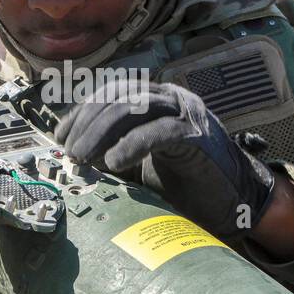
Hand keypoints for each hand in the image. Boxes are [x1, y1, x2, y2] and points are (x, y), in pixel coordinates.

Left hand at [54, 80, 274, 240]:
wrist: (232, 201)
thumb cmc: (184, 183)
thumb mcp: (139, 165)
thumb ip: (110, 154)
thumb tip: (71, 156)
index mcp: (156, 99)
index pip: (111, 92)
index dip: (82, 111)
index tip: (61, 136)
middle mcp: (170, 98)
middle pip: (118, 96)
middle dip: (88, 124)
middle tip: (70, 152)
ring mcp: (185, 113)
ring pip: (134, 107)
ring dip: (100, 132)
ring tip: (82, 157)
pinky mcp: (196, 135)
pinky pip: (157, 132)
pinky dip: (130, 145)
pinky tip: (112, 162)